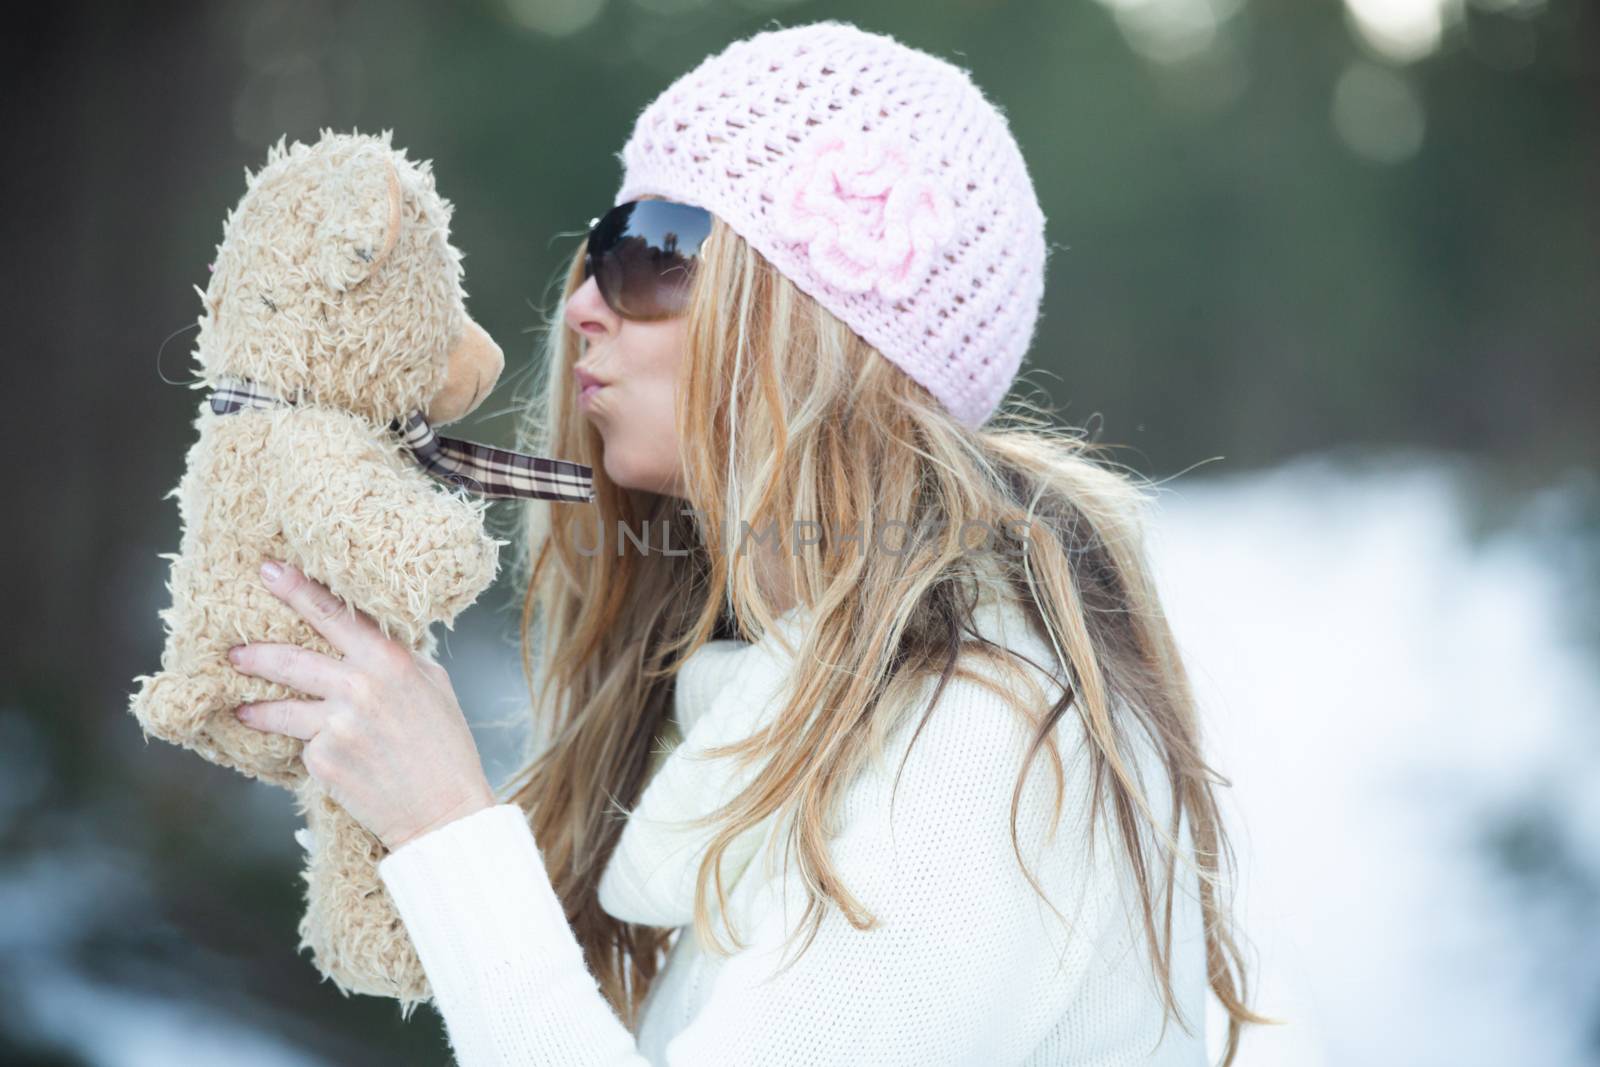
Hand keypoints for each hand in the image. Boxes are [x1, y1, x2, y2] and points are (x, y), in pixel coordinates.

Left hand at [228, 558, 496, 851]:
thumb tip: (365, 638)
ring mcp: (338, 725)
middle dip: (255, 652)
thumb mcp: (433, 685)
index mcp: (390, 661)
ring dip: (254, 704)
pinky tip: (318, 756)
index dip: (297, 589)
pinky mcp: (323, 760)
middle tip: (233, 649)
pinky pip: (302, 744)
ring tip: (242, 704)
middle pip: (291, 659)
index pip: (334, 614)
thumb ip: (398, 658)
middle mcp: (360, 687)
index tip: (268, 569)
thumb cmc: (445, 746)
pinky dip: (304, 746)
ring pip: (281, 706)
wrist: (444, 810)